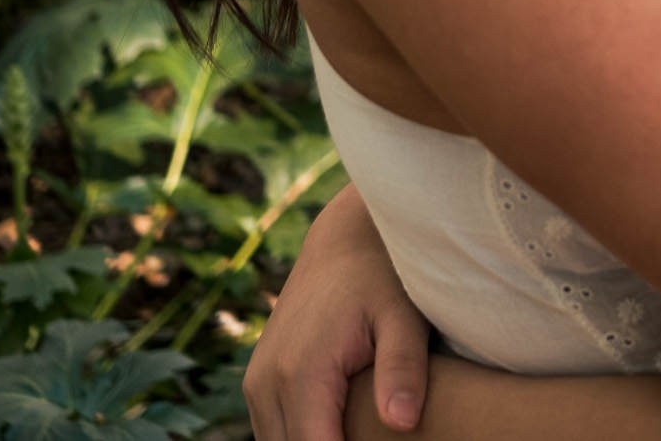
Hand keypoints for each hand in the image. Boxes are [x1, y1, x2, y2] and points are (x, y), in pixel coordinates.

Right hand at [245, 184, 429, 440]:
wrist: (347, 239)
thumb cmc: (384, 275)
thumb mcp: (404, 316)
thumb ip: (402, 368)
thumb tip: (402, 423)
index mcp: (301, 372)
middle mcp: (266, 383)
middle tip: (378, 434)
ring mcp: (257, 383)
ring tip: (363, 429)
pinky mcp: (260, 381)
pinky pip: (276, 430)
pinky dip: (303, 435)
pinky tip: (344, 427)